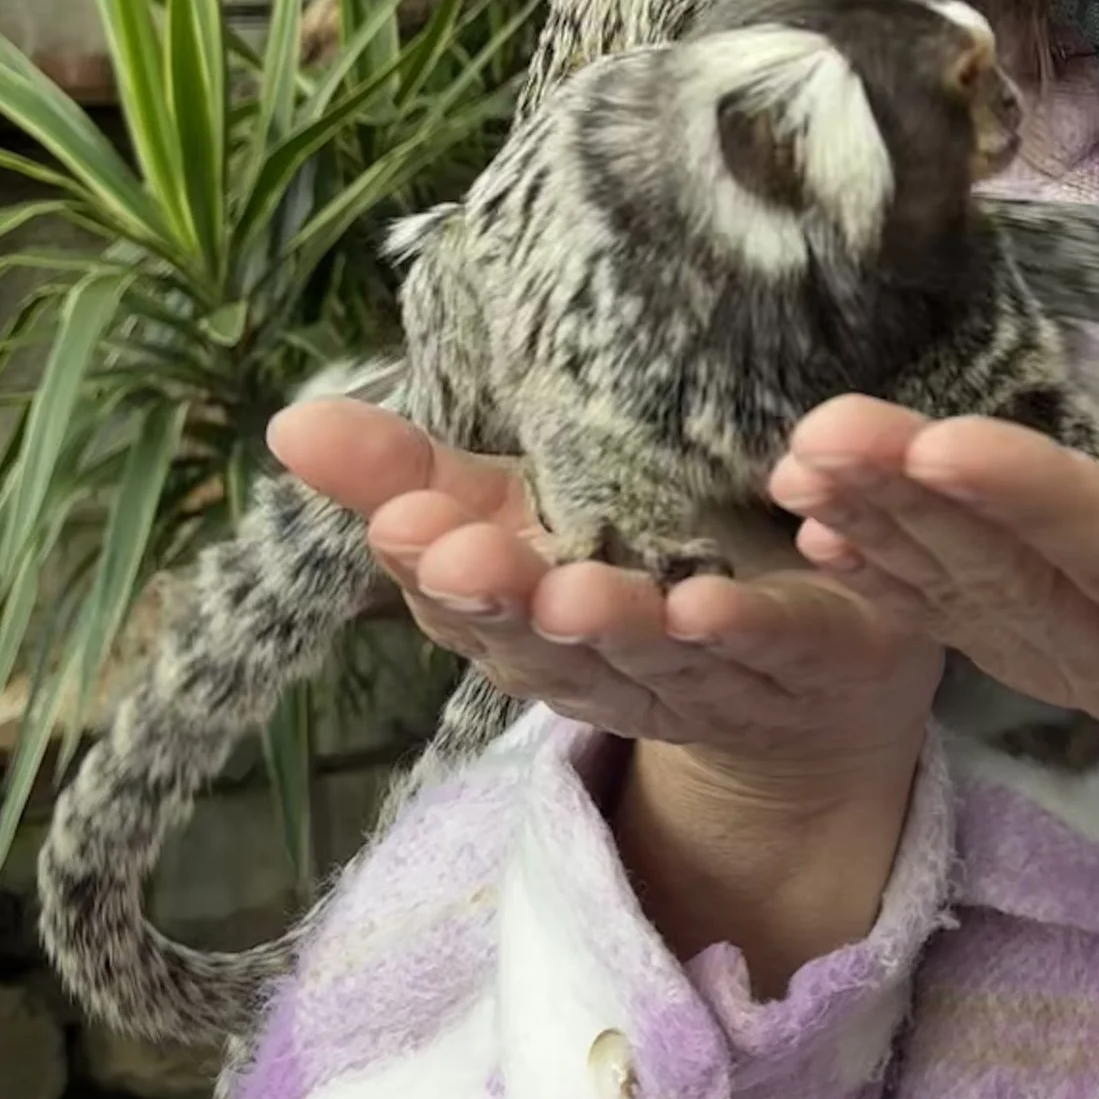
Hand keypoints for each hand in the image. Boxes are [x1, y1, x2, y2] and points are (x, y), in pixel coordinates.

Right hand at [263, 397, 941, 794]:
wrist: (811, 672)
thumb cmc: (641, 574)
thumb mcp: (521, 519)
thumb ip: (414, 477)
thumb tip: (287, 424)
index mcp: (529, 628)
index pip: (465, 604)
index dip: (432, 568)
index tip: (398, 521)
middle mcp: (606, 666)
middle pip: (545, 640)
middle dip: (501, 599)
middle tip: (459, 552)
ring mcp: (708, 674)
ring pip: (651, 654)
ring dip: (609, 626)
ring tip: (573, 591)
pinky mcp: (805, 656)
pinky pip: (770, 643)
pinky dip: (739, 628)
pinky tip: (710, 603)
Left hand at [766, 400, 1098, 833]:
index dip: (1039, 504)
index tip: (948, 441)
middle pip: (1017, 580)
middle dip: (916, 503)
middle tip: (825, 430)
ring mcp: (1087, 675)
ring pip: (969, 599)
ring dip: (880, 529)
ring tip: (799, 460)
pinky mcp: (1054, 667)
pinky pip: (956, 623)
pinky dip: (884, 574)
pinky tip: (815, 523)